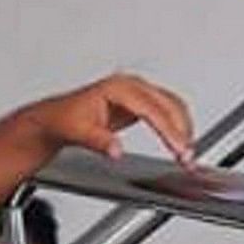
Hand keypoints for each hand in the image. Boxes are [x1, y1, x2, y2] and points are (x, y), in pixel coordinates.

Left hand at [21, 74, 198, 165]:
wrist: (57, 118)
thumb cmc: (65, 120)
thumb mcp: (78, 132)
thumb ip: (98, 141)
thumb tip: (116, 150)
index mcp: (119, 87)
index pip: (152, 109)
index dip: (169, 130)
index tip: (179, 149)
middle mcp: (132, 85)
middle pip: (169, 106)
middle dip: (182, 132)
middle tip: (187, 158)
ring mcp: (138, 92)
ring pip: (173, 107)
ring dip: (184, 130)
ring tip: (187, 155)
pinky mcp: (142, 102)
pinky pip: (168, 111)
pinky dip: (178, 127)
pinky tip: (180, 143)